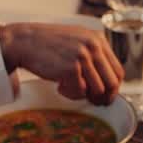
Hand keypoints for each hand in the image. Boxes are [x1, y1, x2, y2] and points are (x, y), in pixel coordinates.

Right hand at [0, 23, 123, 104]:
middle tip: (95, 103)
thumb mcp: (76, 41)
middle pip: (112, 82)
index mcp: (97, 39)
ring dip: (84, 95)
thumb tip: (106, 82)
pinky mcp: (71, 68)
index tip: (107, 96)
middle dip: (105, 97)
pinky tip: (59, 86)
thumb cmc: (47, 44)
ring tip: (68, 88)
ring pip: (97, 90)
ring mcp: (83, 57)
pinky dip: (70, 93)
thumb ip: (93, 55)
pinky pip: (79, 92)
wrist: (24, 41)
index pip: (118, 70)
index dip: (114, 87)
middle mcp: (93, 46)